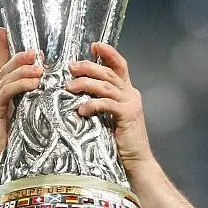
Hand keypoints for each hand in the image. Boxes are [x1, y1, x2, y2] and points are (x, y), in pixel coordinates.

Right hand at [0, 28, 41, 169]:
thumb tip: (44, 89)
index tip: (3, 31)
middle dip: (21, 57)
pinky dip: (21, 84)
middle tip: (37, 52)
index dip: (2, 48)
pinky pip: (7, 91)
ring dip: (25, 70)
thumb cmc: (10, 145)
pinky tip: (34, 82)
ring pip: (7, 77)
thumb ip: (27, 103)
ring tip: (39, 66)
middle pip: (5, 68)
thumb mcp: (22, 119)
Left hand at [66, 42, 154, 176]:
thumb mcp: (108, 119)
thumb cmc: (119, 143)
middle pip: (109, 73)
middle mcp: (131, 94)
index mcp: (127, 92)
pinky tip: (81, 109)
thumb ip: (100, 104)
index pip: (119, 66)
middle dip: (89, 67)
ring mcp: (131, 104)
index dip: (108, 53)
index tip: (94, 45)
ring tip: (69, 86)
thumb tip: (78, 96)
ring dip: (86, 84)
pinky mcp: (128, 115)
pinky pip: (107, 104)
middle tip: (71, 66)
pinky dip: (93, 104)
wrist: (137, 162)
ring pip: (106, 86)